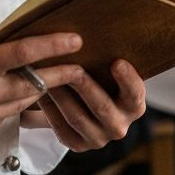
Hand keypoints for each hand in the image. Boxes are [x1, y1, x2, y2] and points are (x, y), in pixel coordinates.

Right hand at [0, 24, 86, 142]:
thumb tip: (20, 31)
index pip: (24, 54)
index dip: (53, 46)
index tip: (73, 40)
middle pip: (31, 85)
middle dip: (58, 75)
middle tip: (78, 65)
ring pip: (21, 103)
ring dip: (36, 89)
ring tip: (50, 75)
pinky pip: (4, 116)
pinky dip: (10, 102)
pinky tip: (7, 91)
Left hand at [22, 59, 146, 150]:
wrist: (88, 107)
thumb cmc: (101, 79)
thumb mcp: (110, 72)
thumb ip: (108, 61)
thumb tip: (97, 29)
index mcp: (134, 106)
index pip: (135, 94)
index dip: (128, 79)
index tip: (117, 62)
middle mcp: (119, 127)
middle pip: (102, 107)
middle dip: (85, 86)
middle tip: (73, 68)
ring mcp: (98, 139)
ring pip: (77, 117)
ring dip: (61, 96)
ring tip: (48, 76)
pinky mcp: (77, 144)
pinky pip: (61, 128)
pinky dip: (50, 109)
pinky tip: (40, 93)